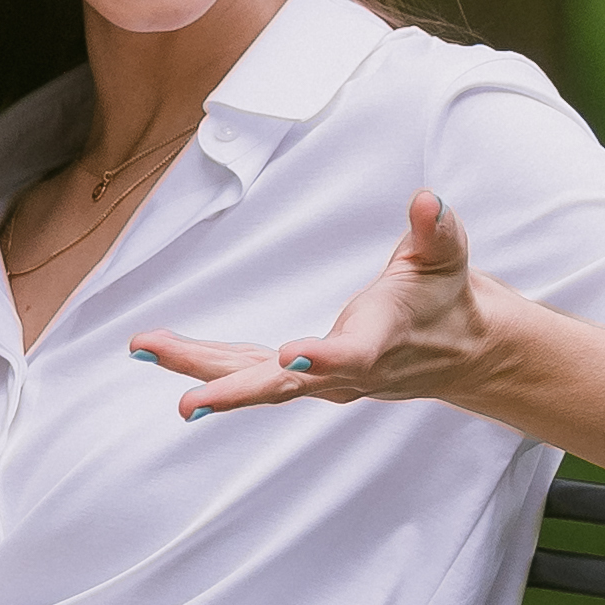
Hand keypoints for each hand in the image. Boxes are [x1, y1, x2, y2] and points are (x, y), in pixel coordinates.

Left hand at [136, 189, 498, 421]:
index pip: (352, 356)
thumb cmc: (445, 298)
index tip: (292, 357)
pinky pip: (247, 372)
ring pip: (253, 380)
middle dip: (233, 391)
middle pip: (284, 386)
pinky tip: (162, 352)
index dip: (325, 359)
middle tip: (187, 403)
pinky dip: (206, 364)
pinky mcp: (302, 377)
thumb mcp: (447, 258)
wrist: (458, 352)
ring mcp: (319, 381)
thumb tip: (430, 201)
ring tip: (146, 349)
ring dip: (199, 369)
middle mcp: (345, 372)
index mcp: (381, 341)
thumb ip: (437, 231)